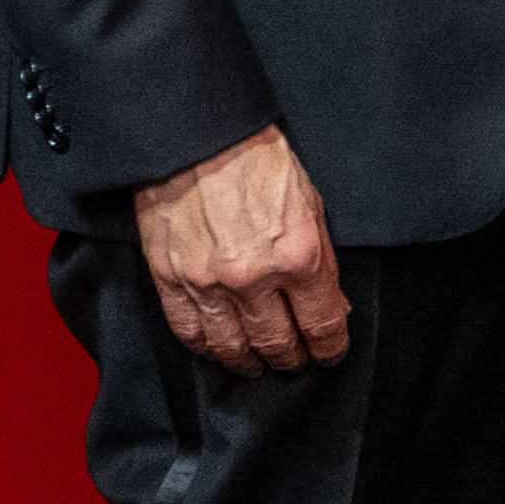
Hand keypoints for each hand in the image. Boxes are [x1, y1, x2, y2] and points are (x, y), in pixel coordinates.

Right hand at [135, 126, 347, 375]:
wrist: (199, 137)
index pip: (321, 324)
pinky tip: (217, 350)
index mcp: (298, 255)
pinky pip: (188, 330)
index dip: (329, 348)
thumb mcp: (312, 205)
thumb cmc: (261, 163)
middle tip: (295, 364)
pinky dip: (206, 347)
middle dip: (291, 359)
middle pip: (277, 343)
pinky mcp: (170, 278)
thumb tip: (334, 306)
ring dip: (249, 363)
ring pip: (232, 346)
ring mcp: (208, 281)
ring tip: (258, 366)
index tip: (330, 356)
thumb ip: (324, 261)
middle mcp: (254, 277)